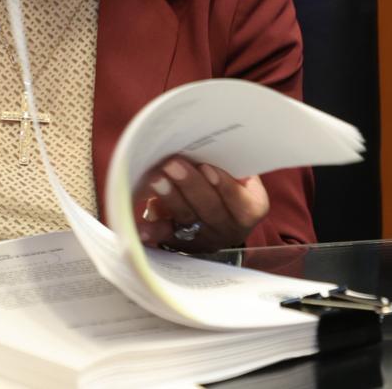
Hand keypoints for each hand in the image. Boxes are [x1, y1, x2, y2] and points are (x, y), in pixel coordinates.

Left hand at [133, 155, 269, 252]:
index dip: (225, 186)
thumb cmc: (227, 185)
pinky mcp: (182, 243)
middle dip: (190, 185)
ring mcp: (205, 238)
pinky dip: (153, 231)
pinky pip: (166, 237)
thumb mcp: (239, 177)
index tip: (207, 167)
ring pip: (187, 218)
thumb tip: (205, 147)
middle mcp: (229, 227)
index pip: (240, 201)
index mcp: (250, 208)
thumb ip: (230, 166)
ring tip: (155, 179)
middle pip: (210, 209)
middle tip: (172, 164)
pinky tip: (140, 227)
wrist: (221, 221)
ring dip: (170, 198)